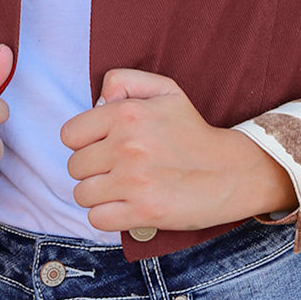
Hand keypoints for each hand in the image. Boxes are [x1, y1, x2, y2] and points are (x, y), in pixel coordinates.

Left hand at [60, 68, 296, 235]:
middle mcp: (127, 145)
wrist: (231, 171)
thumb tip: (97, 100)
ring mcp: (134, 180)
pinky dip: (108, 216)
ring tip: (123, 189)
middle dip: (93, 170)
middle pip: (74, 166)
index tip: (104, 147)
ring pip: (82, 194)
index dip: (84, 143)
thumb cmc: (193, 131)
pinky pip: (97, 218)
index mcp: (127, 113)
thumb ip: (124, 81)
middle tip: (118, 169)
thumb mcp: (165, 90)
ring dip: (99, 195)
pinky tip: (127, 206)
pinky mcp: (144, 211)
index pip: (69, 135)